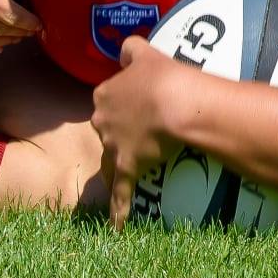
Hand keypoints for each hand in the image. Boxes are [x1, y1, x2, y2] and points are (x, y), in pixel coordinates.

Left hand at [92, 35, 187, 228]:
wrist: (175, 104)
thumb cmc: (162, 77)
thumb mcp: (144, 53)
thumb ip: (130, 49)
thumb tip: (124, 50)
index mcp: (104, 94)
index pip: (107, 99)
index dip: (123, 103)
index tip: (137, 105)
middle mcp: (102, 120)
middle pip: (107, 129)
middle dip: (120, 133)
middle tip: (142, 134)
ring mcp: (113, 146)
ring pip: (112, 159)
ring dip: (119, 166)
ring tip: (128, 171)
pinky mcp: (128, 167)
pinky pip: (121, 192)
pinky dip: (119, 210)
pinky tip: (116, 228)